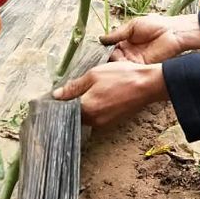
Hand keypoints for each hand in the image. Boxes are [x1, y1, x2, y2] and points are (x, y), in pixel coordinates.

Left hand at [52, 61, 167, 125]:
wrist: (148, 85)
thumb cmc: (122, 77)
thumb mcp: (94, 75)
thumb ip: (74, 86)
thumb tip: (56, 95)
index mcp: (86, 109)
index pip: (63, 110)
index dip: (57, 102)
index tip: (52, 95)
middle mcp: (94, 121)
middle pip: (73, 114)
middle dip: (69, 103)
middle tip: (67, 89)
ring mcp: (103, 123)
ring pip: (84, 115)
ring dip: (81, 105)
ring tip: (84, 90)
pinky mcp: (112, 121)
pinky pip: (95, 116)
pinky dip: (93, 107)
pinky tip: (97, 95)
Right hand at [102, 13, 199, 63]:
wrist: (173, 33)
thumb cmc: (156, 25)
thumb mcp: (132, 26)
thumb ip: (117, 34)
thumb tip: (101, 39)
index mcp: (126, 41)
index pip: (110, 48)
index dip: (103, 49)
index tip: (95, 51)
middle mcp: (128, 52)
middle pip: (112, 58)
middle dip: (105, 58)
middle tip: (98, 58)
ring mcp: (134, 60)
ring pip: (118, 64)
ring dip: (111, 63)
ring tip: (105, 61)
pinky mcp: (140, 66)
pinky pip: (127, 69)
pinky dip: (121, 68)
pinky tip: (115, 65)